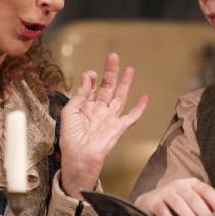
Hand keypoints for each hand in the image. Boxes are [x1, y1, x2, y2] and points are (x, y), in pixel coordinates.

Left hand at [59, 53, 148, 197]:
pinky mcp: (119, 127)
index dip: (91, 79)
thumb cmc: (71, 139)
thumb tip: (87, 76)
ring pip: (120, 97)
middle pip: (108, 88)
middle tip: (113, 57)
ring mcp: (110, 118)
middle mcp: (99, 111)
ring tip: (130, 69)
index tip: (90, 74)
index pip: (91, 89)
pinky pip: (132, 116)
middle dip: (111, 73)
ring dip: (125, 83)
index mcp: (86, 108)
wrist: (79, 158)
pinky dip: (139, 108)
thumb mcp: (69, 112)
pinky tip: (145, 97)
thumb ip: (79, 94)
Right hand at [134, 178, 214, 215]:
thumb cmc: (179, 203)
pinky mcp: (153, 201)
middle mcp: (179, 185)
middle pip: (193, 198)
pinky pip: (163, 211)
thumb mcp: (196, 200)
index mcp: (192, 183)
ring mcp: (165, 192)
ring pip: (178, 203)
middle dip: (203, 212)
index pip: (207, 190)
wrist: (149, 203)